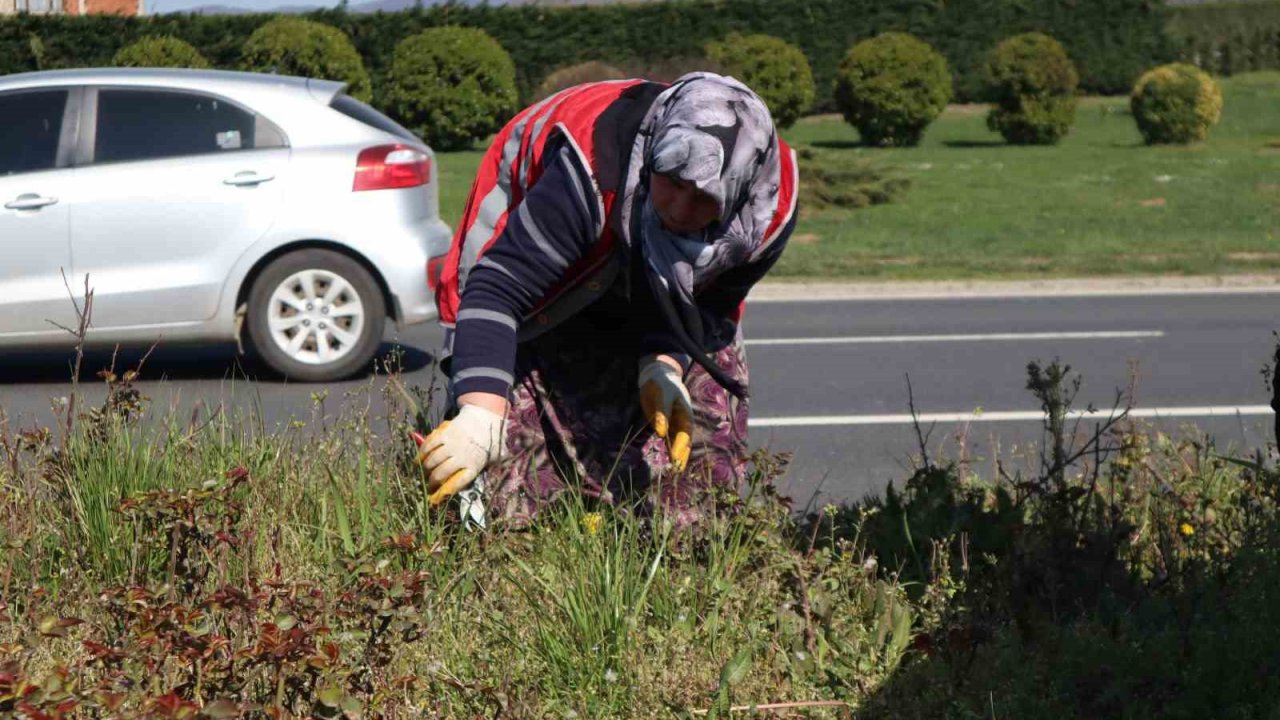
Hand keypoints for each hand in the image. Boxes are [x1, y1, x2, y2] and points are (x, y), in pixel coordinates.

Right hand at [413, 404, 506, 505]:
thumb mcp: (489, 463)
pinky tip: (419, 460)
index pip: (456, 484)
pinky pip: (429, 445)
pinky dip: (421, 454)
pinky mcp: (445, 433)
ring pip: (432, 460)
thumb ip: (478, 474)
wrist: (484, 420)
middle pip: (441, 473)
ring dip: (425, 469)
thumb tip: (463, 491)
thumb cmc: (486, 446)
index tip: (433, 500)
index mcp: (474, 466)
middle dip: (431, 483)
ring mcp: (453, 443)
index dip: (443, 493)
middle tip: (427, 486)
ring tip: (422, 473)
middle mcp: (462, 455)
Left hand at [638, 355, 692, 471]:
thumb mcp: (663, 396)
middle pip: (684, 442)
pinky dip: (667, 450)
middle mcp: (682, 422)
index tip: (676, 458)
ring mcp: (673, 425)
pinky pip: (667, 441)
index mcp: (686, 414)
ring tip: (674, 471)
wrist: (657, 377)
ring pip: (676, 444)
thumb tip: (662, 433)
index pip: (684, 433)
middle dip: (681, 456)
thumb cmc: (663, 384)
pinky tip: (666, 461)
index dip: (681, 446)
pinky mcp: (664, 427)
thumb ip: (662, 414)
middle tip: (678, 471)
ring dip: (675, 456)